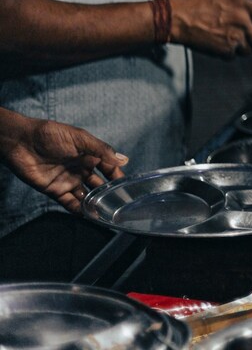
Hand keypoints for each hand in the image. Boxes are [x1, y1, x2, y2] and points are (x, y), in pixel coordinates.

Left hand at [0, 113, 127, 212]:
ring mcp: (68, 181)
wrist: (22, 142)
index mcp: (90, 155)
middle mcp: (81, 169)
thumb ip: (102, 150)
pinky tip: (88, 215)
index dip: (118, 177)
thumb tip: (124, 160)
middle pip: (99, 185)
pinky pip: (69, 203)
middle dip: (109, 194)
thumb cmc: (51, 135)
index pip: (109, 168)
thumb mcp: (80, 139)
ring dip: (95, 204)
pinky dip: (79, 209)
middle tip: (120, 205)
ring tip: (106, 213)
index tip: (129, 188)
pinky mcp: (55, 190)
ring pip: (86, 196)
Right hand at [170, 0, 251, 57]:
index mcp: (242, 5)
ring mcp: (235, 36)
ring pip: (249, 51)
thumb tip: (245, 10)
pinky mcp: (226, 49)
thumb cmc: (195, 6)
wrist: (178, 19)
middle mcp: (243, 21)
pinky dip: (227, 54)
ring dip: (242, 50)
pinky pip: (233, 56)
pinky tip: (216, 45)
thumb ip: (235, 3)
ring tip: (227, 41)